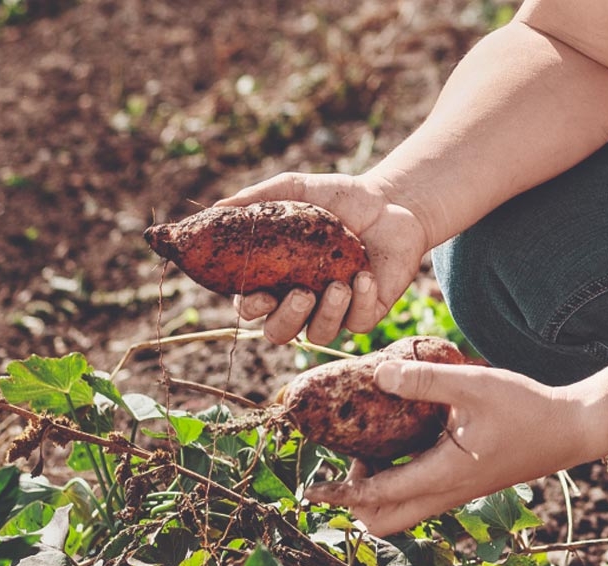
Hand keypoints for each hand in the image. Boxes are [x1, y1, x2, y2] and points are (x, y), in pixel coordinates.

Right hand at [216, 173, 431, 344]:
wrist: (392, 201)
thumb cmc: (340, 197)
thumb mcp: (295, 190)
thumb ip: (257, 199)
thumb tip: (215, 210)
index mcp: (277, 277)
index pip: (251, 305)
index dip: (250, 307)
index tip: (261, 293)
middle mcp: (302, 299)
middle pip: (279, 332)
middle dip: (286, 319)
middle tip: (301, 293)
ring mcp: (335, 309)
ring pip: (318, 333)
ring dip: (326, 314)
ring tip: (338, 285)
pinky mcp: (367, 311)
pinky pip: (358, 323)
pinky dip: (359, 302)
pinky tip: (364, 277)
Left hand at [303, 360, 599, 536]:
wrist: (572, 430)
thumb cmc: (527, 408)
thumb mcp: (474, 385)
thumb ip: (424, 379)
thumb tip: (376, 373)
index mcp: (443, 476)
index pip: (378, 497)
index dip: (341, 491)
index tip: (311, 487)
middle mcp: (446, 493)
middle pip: (384, 521)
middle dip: (355, 501)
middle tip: (343, 464)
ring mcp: (456, 493)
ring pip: (402, 511)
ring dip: (377, 489)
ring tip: (369, 446)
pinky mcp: (464, 484)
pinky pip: (419, 496)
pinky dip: (398, 479)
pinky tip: (399, 440)